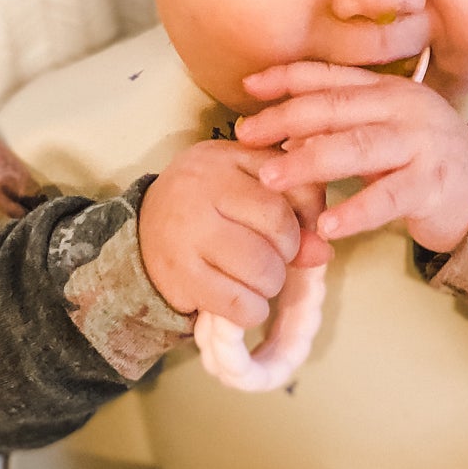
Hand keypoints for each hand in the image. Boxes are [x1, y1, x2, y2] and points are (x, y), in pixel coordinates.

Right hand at [138, 138, 330, 329]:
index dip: (309, 218)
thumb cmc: (210, 204)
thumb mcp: (248, 188)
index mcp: (227, 159)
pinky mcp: (181, 276)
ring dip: (270, 284)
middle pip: (281, 231)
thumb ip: (292, 209)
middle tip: (273, 257)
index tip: (296, 229)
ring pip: (263, 271)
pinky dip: (252, 310)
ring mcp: (188, 233)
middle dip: (288, 254)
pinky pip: (240, 305)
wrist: (144, 228)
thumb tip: (323, 251)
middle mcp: (203, 189)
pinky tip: (243, 300)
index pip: (297, 190)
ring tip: (255, 278)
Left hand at [237, 62, 467, 253]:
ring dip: (309, 162)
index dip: (288, 78)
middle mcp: (404, 109)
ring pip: (356, 148)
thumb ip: (344, 123)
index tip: (248, 86)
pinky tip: (326, 225)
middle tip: (246, 135)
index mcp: (389, 90)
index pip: (332, 77)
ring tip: (271, 179)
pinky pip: (387, 199)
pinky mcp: (432, 185)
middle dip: (286, 119)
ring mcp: (420, 145)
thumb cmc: (423, 160)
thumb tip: (284, 129)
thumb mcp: (386, 128)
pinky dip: (354, 211)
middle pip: (336, 107)